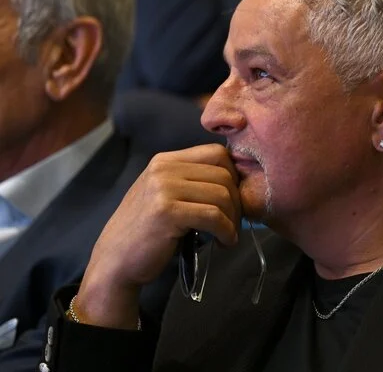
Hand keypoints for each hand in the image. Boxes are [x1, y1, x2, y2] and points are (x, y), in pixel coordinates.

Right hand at [75, 144, 240, 328]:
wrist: (115, 261)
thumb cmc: (147, 232)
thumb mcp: (165, 195)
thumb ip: (191, 181)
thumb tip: (236, 180)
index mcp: (165, 161)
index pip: (217, 153)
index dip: (234, 176)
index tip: (233, 200)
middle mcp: (163, 168)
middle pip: (224, 174)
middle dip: (237, 202)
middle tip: (233, 223)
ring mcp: (163, 188)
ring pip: (222, 195)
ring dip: (232, 220)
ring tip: (227, 235)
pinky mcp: (167, 211)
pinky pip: (213, 216)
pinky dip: (226, 231)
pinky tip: (223, 242)